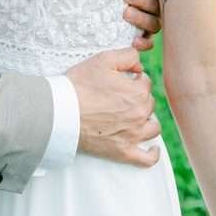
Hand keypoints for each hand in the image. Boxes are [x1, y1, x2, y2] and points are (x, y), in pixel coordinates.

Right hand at [66, 48, 160, 167]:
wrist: (62, 112)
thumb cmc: (81, 85)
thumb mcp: (104, 59)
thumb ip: (128, 56)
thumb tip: (140, 66)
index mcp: (138, 92)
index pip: (145, 82)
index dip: (133, 78)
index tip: (121, 80)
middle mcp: (140, 114)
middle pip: (148, 103)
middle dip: (138, 97)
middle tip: (119, 95)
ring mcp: (133, 135)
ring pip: (152, 127)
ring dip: (147, 119)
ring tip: (133, 115)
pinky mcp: (123, 152)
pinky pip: (147, 159)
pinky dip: (152, 154)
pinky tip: (153, 149)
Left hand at [123, 0, 160, 50]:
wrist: (89, 9)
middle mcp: (151, 7)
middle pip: (156, 6)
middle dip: (142, 0)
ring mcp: (147, 23)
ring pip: (154, 24)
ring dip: (141, 18)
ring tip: (125, 13)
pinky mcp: (140, 38)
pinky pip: (148, 43)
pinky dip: (143, 43)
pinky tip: (134, 41)